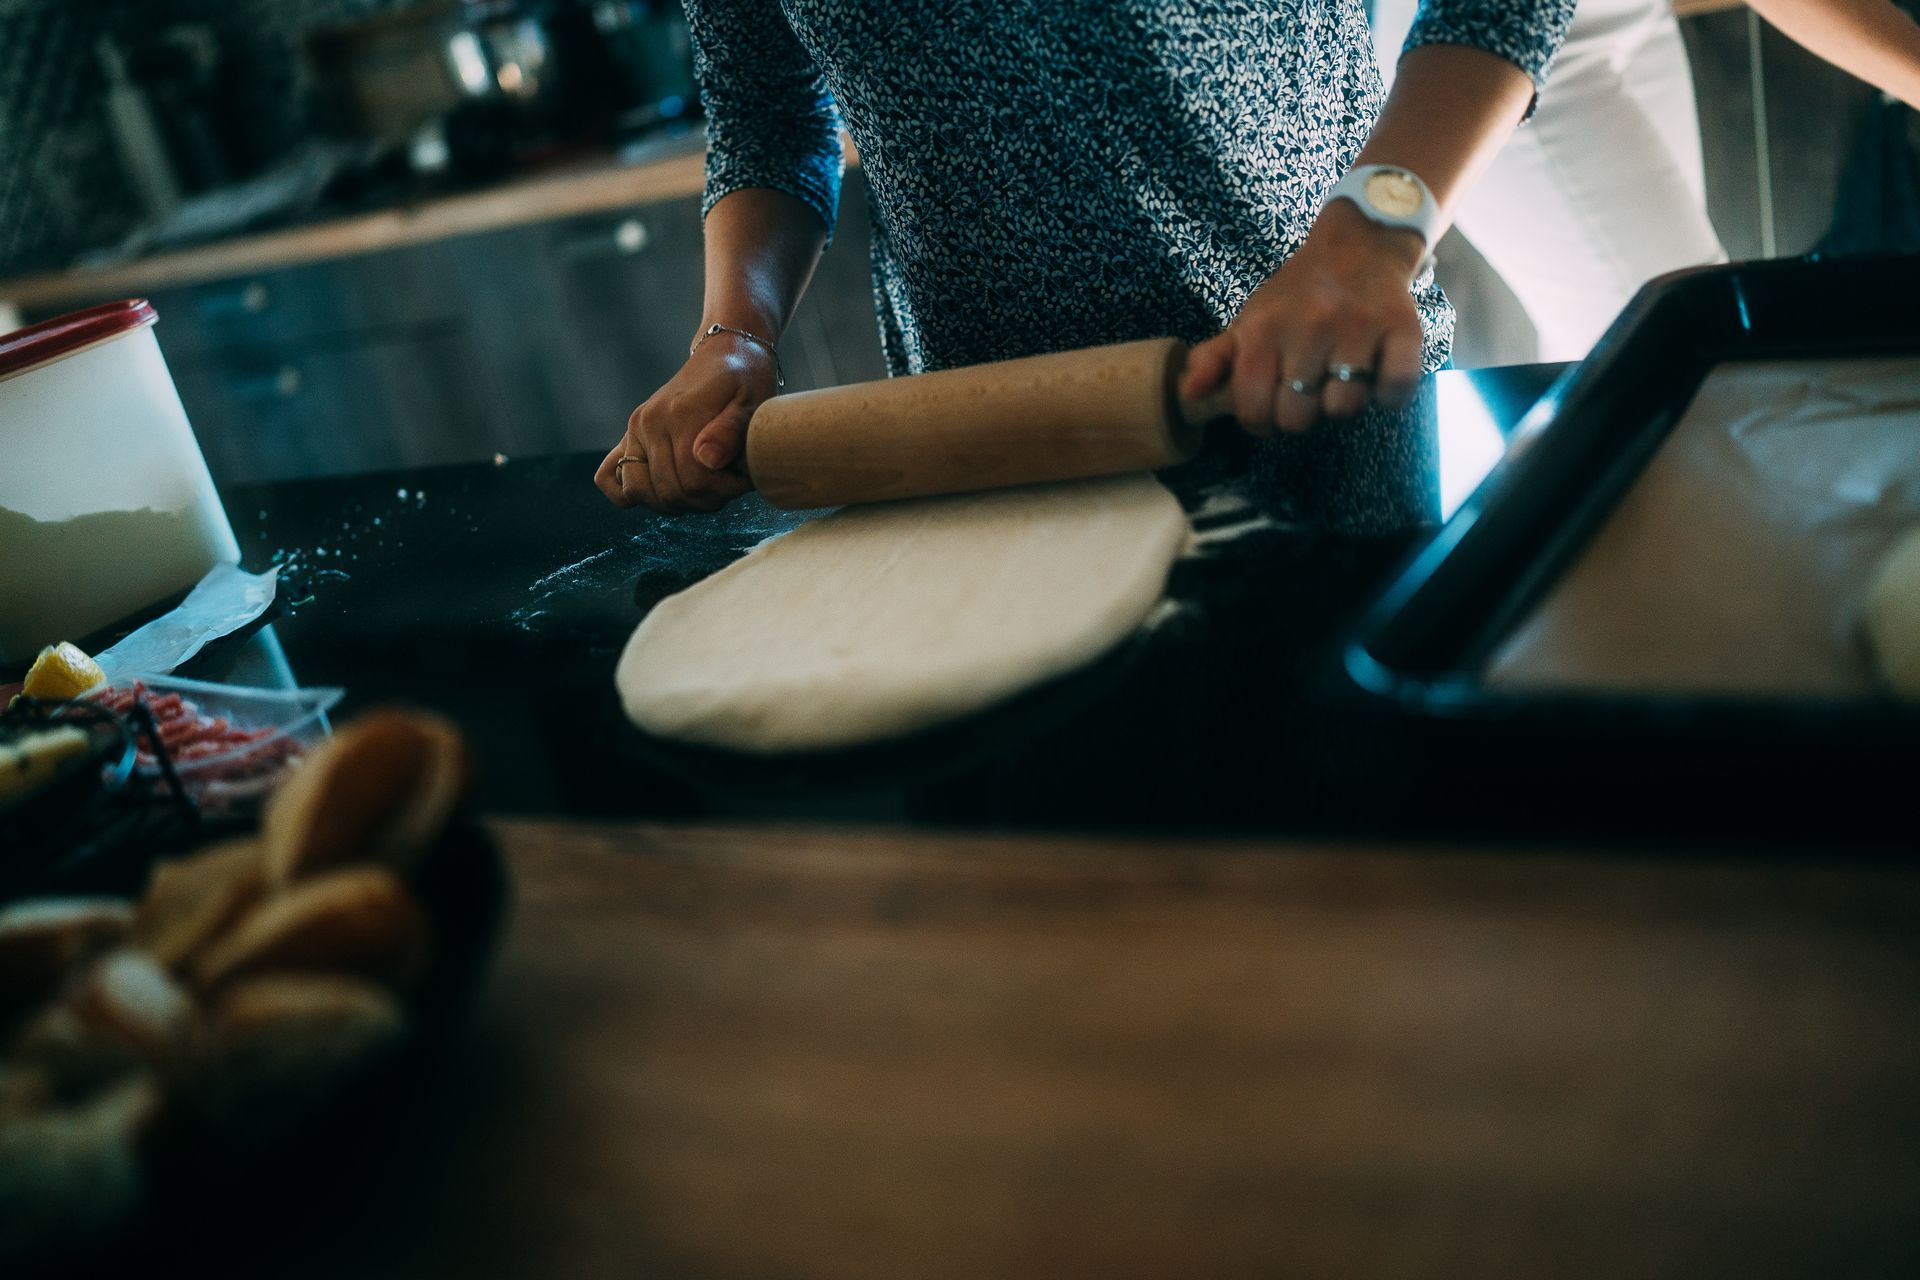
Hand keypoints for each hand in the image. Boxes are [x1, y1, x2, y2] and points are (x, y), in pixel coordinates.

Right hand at [595, 334, 777, 513]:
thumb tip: (706, 459)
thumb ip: (732, 431)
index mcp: (680, 415)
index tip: (743, 480)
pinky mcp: (628, 436)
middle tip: (727, 484)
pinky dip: (631, 494)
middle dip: (703, 500)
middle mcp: (649, 422)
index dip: (723, 492)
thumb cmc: (746, 381)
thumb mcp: (753, 402)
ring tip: (703, 486)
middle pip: (668, 492)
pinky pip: (608, 478)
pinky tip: (664, 488)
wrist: (725, 356)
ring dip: (675, 503)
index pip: (693, 481)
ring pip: (639, 492)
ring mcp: (634, 429)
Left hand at [1182, 199, 1427, 434]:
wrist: (1359, 244)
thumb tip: (1188, 394)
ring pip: (1344, 408)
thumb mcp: (1251, 320)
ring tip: (1339, 380)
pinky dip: (1388, 395)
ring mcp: (1358, 329)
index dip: (1259, 421)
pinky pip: (1395, 389)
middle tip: (1307, 392)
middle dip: (1300, 416)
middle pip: (1298, 418)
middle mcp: (1310, 327)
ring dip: (1342, 404)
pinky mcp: (1403, 330)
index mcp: (1266, 329)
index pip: (1254, 408)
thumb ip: (1216, 358)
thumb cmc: (1298, 295)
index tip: (1270, 409)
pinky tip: (1376, 376)